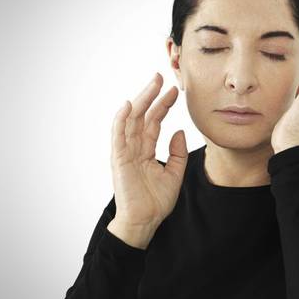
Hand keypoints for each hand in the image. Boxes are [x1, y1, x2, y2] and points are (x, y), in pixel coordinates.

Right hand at [110, 72, 187, 233]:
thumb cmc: (156, 201)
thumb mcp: (175, 174)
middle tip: (160, 76)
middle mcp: (135, 147)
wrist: (145, 221)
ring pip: (132, 120)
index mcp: (146, 150)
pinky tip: (129, 105)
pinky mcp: (119, 159)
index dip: (164, 105)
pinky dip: (121, 120)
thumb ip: (178, 153)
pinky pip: (118, 136)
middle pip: (143, 116)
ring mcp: (126, 152)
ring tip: (152, 84)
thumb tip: (180, 131)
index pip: (154, 121)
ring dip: (141, 100)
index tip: (175, 91)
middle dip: (152, 95)